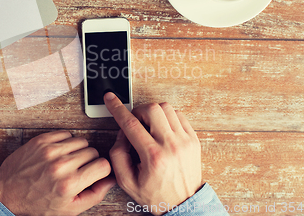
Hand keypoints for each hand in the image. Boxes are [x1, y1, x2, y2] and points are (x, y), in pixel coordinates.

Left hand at [0, 130, 115, 215]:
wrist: (8, 192)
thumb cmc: (37, 202)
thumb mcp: (69, 209)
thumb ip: (95, 195)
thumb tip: (111, 180)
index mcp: (70, 184)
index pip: (103, 165)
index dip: (101, 170)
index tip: (94, 173)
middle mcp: (61, 166)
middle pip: (93, 152)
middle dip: (89, 161)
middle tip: (78, 170)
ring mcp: (51, 151)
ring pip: (81, 141)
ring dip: (78, 150)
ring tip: (68, 161)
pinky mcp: (42, 140)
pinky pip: (66, 134)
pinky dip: (66, 142)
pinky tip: (59, 153)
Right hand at [104, 92, 201, 214]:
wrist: (184, 205)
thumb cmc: (156, 194)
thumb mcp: (127, 182)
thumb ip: (117, 155)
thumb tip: (121, 133)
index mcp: (153, 157)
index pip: (131, 124)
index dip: (117, 108)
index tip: (110, 98)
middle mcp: (171, 145)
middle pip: (152, 109)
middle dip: (138, 111)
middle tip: (135, 123)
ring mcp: (185, 141)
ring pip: (166, 108)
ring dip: (153, 112)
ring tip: (149, 126)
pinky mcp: (193, 139)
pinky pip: (179, 115)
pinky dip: (167, 117)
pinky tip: (162, 129)